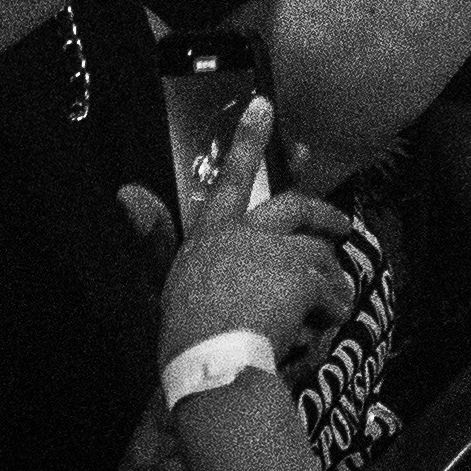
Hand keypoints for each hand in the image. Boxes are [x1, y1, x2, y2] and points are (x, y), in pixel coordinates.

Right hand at [142, 99, 358, 361]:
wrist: (210, 367)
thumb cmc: (183, 331)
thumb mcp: (162, 282)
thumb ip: (153, 236)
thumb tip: (127, 191)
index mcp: (211, 232)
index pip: (229, 177)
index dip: (247, 139)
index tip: (264, 103)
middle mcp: (245, 234)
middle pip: (294, 208)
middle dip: (323, 213)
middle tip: (342, 224)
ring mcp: (275, 253)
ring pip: (317, 253)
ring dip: (330, 275)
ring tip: (335, 298)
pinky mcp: (300, 277)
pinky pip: (328, 287)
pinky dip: (332, 305)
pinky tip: (329, 319)